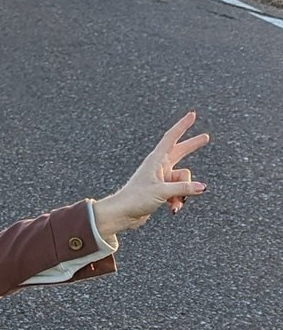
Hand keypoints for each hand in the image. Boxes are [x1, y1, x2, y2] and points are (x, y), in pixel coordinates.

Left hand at [92, 112, 209, 238]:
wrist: (123, 214)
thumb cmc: (136, 198)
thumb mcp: (162, 192)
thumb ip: (184, 188)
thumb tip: (203, 187)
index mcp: (156, 160)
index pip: (171, 138)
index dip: (183, 126)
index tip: (192, 115)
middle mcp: (159, 166)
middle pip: (180, 152)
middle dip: (193, 147)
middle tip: (206, 137)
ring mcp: (161, 178)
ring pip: (183, 180)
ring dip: (183, 193)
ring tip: (174, 204)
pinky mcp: (162, 190)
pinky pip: (179, 192)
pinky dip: (178, 200)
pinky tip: (172, 209)